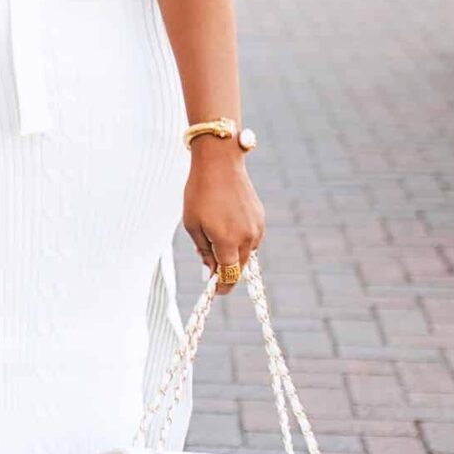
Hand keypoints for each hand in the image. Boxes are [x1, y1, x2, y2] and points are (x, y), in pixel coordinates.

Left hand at [184, 143, 264, 291]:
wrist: (220, 163)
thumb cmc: (199, 193)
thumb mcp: (192, 224)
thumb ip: (203, 252)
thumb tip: (210, 274)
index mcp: (227, 241)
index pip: (228, 275)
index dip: (221, 286)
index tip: (214, 290)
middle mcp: (246, 238)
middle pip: (239, 267)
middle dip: (226, 270)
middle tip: (208, 262)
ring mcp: (256, 228)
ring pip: (246, 253)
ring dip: (232, 253)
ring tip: (213, 234)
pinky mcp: (260, 218)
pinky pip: (251, 239)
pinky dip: (239, 240)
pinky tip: (225, 223)